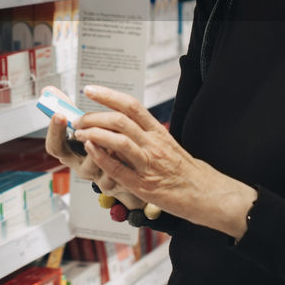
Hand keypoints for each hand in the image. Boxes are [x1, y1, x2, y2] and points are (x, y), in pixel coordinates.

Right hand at [42, 87, 144, 210]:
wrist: (127, 172)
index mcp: (71, 153)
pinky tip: (129, 144)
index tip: (59, 114)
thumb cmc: (101, 146)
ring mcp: (96, 176)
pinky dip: (121, 154)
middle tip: (90, 122)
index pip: (54, 145)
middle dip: (81, 134)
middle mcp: (81, 166)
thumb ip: (68, 108)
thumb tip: (48, 90)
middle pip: (75, 157)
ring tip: (115, 131)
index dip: (54, 131)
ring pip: (96, 161)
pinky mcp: (114, 182)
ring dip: (104, 142)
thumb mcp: (84, 128)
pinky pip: (116, 170)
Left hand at [73, 85, 256, 237]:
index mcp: (158, 132)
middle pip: (120, 120)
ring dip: (94, 133)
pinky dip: (101, 156)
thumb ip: (145, 135)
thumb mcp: (167, 145)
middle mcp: (154, 144)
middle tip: (79, 119)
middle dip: (94, 116)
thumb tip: (120, 125)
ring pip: (119, 140)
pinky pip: (118, 168)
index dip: (109, 95)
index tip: (90, 89)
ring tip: (80, 132)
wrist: (206, 194)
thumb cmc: (184, 170)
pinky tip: (90, 149)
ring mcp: (149, 164)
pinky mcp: (144, 185)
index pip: (132, 106)